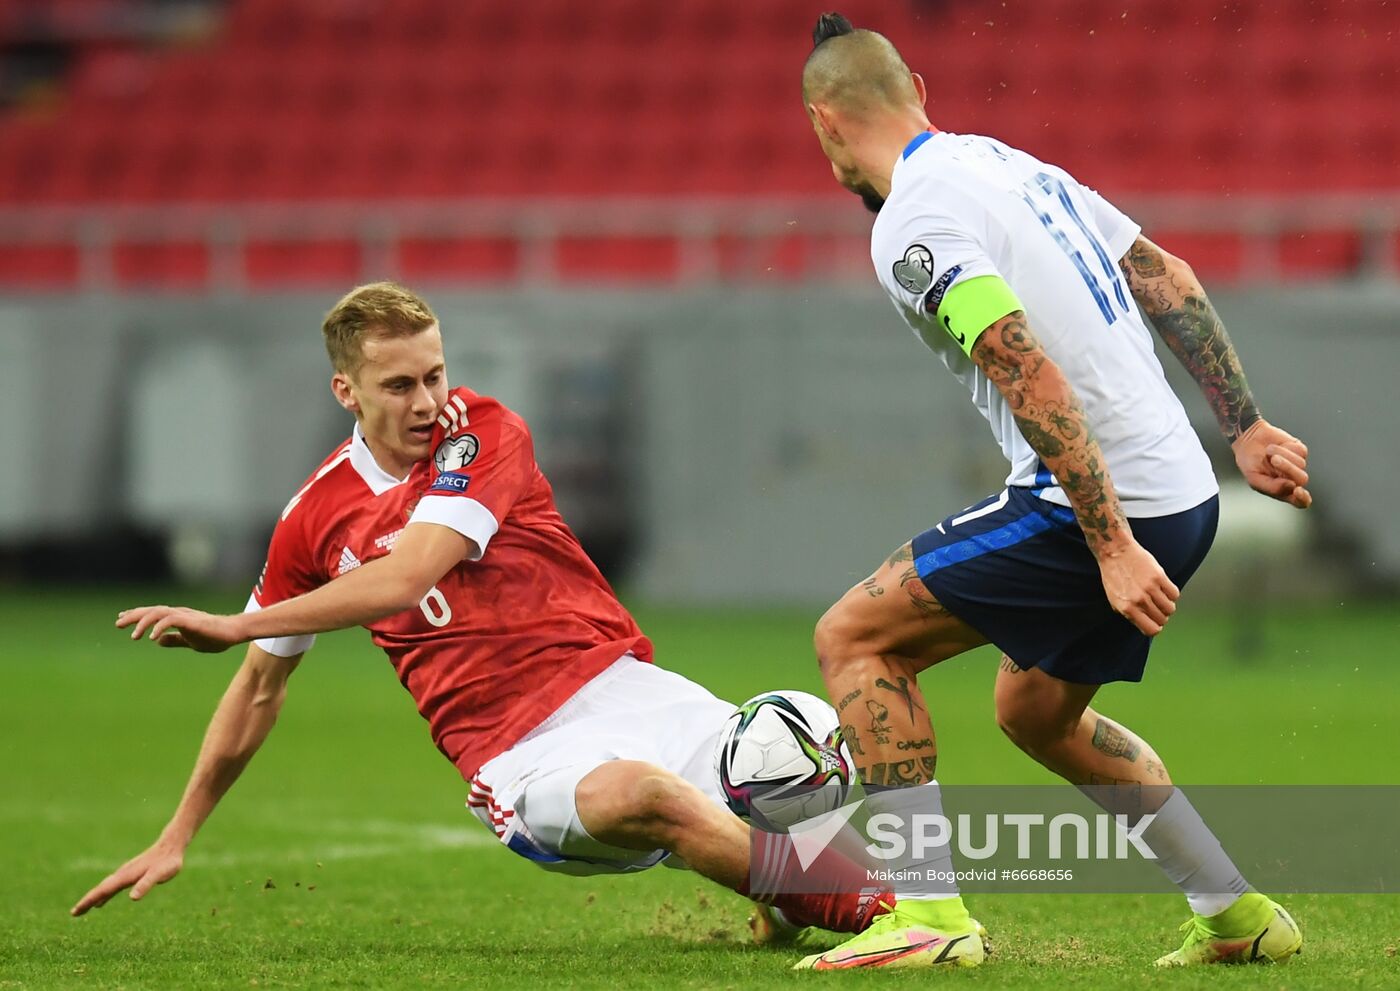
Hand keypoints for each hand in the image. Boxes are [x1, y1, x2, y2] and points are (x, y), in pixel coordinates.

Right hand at [70, 840, 183, 915]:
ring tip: (82, 909)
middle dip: (86, 901)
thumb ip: (146, 884)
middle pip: (100, 890)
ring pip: (105, 888)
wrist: (171, 845)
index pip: (103, 891)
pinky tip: (102, 901)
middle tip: (73, 913)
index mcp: (125, 877)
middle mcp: (122, 874)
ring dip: (92, 898)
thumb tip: (132, 897)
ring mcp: (125, 874)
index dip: (89, 901)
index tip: (75, 911)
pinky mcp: (130, 874)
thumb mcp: (159, 875)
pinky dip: (104, 894)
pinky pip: (112, 887)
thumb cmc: (167, 862)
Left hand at [116, 606, 245, 652]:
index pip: (152, 613)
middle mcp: (178, 613)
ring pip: (158, 613)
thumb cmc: (215, 636)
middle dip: (133, 616)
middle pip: (151, 610)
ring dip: (143, 622)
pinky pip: (171, 620)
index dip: (136, 615)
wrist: (234, 632)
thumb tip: (158, 641)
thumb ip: (174, 640)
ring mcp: (185, 615)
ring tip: (134, 636)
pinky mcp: (191, 620)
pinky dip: (159, 627)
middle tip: (117, 624)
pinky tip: (152, 637)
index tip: (121, 619)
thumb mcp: (190, 641)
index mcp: (177, 617)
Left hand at [1098, 540, 1179, 635]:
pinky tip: (1164, 588)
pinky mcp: (1159, 577)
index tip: (1155, 622)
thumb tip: (1143, 624)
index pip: (1151, 629)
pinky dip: (1172, 594)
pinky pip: (1174, 594)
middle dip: (1161, 616)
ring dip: (1167, 605)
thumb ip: (1128, 612)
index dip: (1155, 627)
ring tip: (1160, 597)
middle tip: (1157, 607)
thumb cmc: (1113, 575)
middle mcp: (1139, 601)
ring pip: (1170, 608)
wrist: (1115, 551)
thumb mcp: (1114, 599)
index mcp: (1127, 609)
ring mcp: (1150, 589)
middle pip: (1162, 619)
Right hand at [1232, 420, 1310, 508]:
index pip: (1300, 501)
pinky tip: (1275, 447)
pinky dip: (1285, 448)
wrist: (1247, 440)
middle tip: (1274, 460)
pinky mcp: (1299, 451)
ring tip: (1268, 452)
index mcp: (1282, 490)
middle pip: (1302, 480)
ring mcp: (1297, 465)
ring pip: (1301, 464)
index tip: (1297, 490)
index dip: (1302, 499)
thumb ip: (1271, 487)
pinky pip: (1299, 451)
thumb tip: (1291, 486)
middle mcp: (1292, 479)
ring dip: (1283, 456)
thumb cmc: (1249, 462)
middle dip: (1287, 468)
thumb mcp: (1253, 478)